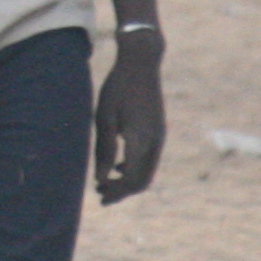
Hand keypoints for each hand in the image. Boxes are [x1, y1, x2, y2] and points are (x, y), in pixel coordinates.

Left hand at [93, 41, 164, 203]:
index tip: (100, 196)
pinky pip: (149, 158)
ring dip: (128, 180)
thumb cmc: (118, 88)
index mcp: (141, 140)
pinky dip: (135, 167)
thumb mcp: (104, 118)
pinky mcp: (158, 130)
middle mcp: (155, 141)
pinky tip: (118, 166)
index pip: (132, 180)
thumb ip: (104, 150)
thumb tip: (101, 178)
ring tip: (105, 182)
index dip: (116, 192)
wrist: (142, 64)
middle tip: (100, 194)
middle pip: (142, 180)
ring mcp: (160, 136)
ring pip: (147, 170)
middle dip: (122, 191)